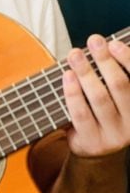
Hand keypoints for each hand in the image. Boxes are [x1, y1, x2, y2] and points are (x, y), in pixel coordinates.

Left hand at [62, 36, 129, 157]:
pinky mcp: (94, 141)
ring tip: (75, 55)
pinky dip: (73, 93)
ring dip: (86, 73)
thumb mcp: (118, 99)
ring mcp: (114, 134)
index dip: (127, 60)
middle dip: (105, 61)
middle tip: (93, 41)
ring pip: (99, 98)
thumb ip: (115, 78)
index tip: (114, 43)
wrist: (96, 151)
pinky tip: (67, 76)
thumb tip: (106, 47)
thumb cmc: (105, 115)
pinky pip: (81, 113)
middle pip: (120, 86)